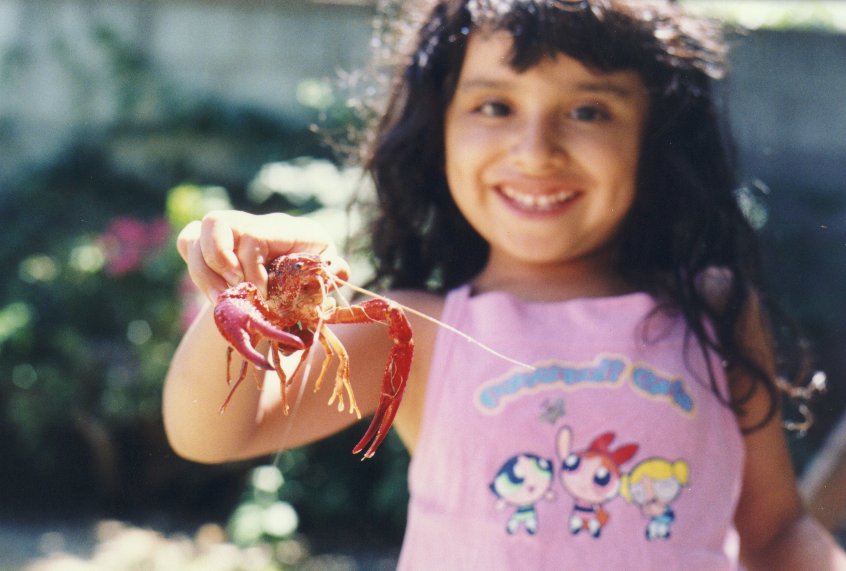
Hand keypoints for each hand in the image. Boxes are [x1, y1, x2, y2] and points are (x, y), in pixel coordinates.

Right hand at [177, 210, 348, 301]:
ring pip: (194, 236)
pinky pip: (187, 243)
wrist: (301, 283)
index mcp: (287, 228)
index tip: (260, 295)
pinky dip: (196, 268)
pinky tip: (215, 293)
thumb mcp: (328, 275)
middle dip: (219, 261)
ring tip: (222, 302)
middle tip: (235, 290)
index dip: (251, 268)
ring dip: (205, 276)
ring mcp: (230, 231)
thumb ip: (333, 272)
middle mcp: (254, 222)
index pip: (254, 236)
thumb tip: (337, 269)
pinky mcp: (211, 244)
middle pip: (216, 222)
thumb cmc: (315, 278)